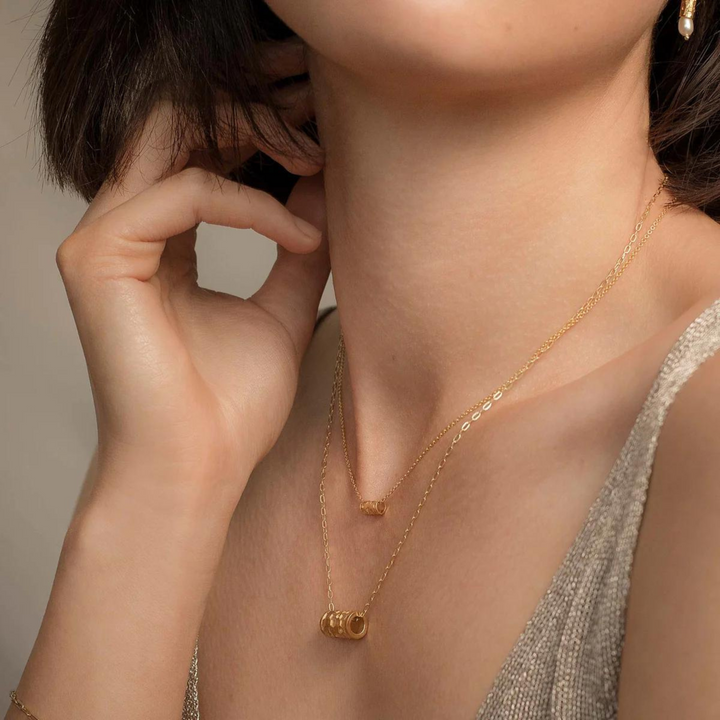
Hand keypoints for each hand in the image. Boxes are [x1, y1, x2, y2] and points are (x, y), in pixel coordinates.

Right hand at [56, 40, 328, 510]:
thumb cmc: (233, 406)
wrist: (197, 471)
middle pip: (182, 125)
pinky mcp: (100, 256)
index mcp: (161, 241)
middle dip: (258, 115)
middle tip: (323, 130)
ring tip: (321, 164)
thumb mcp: (283, 309)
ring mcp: (104, 239)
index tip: (327, 137)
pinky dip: (254, 206)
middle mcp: (124, 230)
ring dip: (258, 138)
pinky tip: (301, 236)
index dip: (263, 131)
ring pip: (175, 137)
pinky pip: (187, 192)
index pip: (203, 151)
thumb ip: (297, 246)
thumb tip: (328, 185)